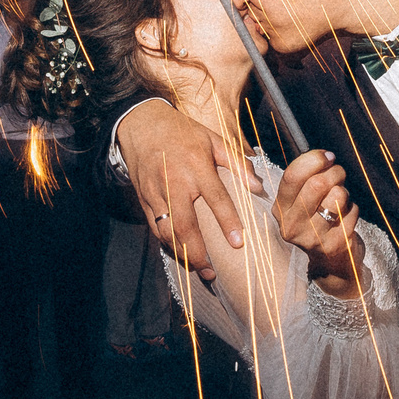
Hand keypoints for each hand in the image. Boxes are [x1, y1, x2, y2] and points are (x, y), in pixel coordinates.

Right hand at [118, 100, 259, 281]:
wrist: (140, 125)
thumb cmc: (182, 132)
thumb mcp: (213, 139)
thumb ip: (238, 163)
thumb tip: (258, 187)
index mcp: (196, 166)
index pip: (215, 198)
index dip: (228, 222)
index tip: (238, 243)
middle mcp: (175, 183)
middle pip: (184, 225)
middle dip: (197, 252)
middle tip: (211, 272)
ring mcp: (156, 193)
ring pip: (166, 232)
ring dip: (181, 254)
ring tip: (197, 269)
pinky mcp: (144, 199)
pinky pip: (155, 228)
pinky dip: (167, 244)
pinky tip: (180, 253)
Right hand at [274, 150, 359, 294]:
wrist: (328, 262)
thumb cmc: (315, 220)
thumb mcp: (300, 201)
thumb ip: (306, 178)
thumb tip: (326, 156)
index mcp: (280, 209)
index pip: (292, 176)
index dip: (314, 159)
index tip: (327, 156)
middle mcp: (292, 226)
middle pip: (317, 184)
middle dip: (334, 172)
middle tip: (338, 175)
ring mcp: (313, 238)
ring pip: (337, 196)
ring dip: (344, 191)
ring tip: (340, 198)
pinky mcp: (335, 245)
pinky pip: (352, 211)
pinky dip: (353, 209)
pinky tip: (345, 216)